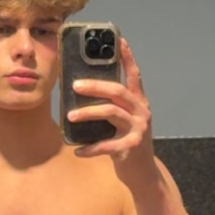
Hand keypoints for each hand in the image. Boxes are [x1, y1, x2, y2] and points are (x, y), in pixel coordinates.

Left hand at [67, 36, 153, 176]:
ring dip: (89, 113)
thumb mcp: (123, 121)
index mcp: (139, 102)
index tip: (119, 40)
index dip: (127, 57)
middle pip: (118, 91)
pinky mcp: (132, 147)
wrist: (143, 173)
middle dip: (95, 86)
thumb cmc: (127, 142)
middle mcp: (141, 111)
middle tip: (74, 85)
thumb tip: (83, 89)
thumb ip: (112, 106)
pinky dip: (91, 148)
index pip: (134, 75)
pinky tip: (78, 151)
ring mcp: (138, 129)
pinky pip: (107, 145)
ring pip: (111, 112)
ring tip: (70, 116)